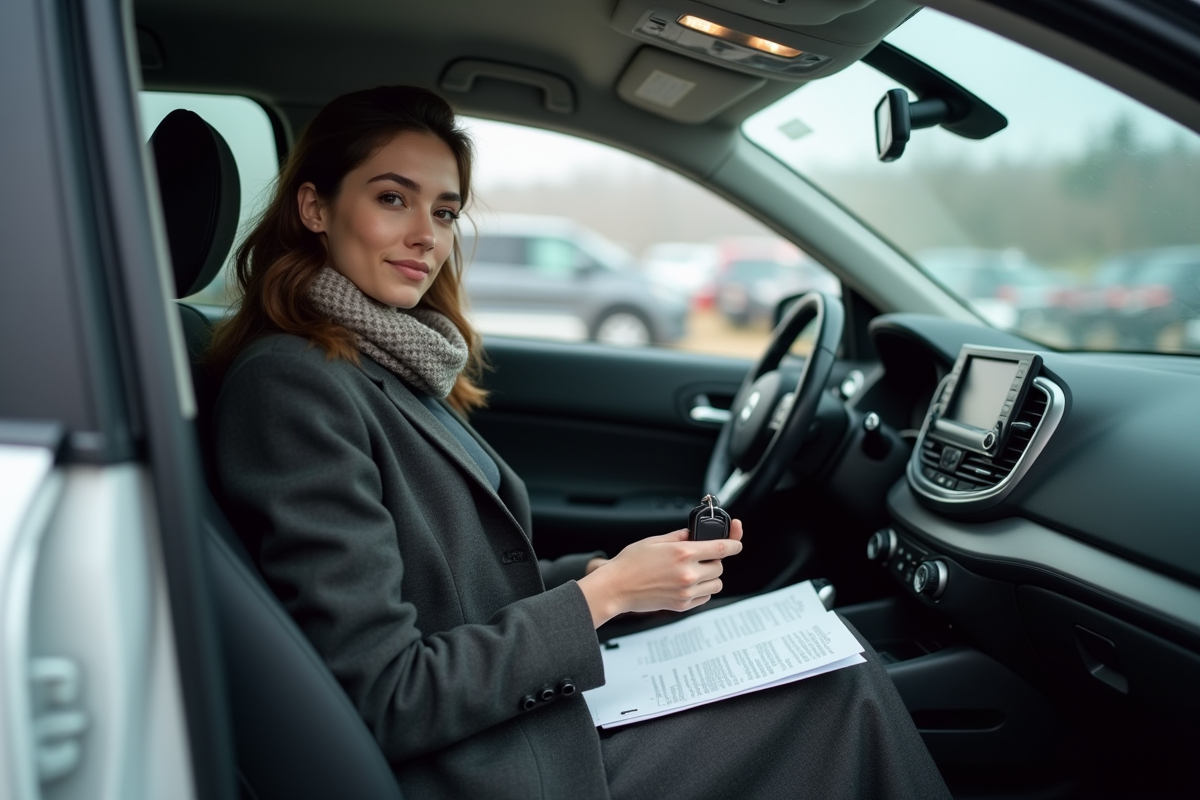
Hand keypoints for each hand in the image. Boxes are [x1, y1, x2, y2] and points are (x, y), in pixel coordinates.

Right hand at [576, 519, 743, 627]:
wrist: (616, 588)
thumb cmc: (630, 564)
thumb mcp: (654, 541)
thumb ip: (679, 536)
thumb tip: (694, 535)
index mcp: (683, 553)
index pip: (721, 548)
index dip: (734, 543)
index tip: (737, 543)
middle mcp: (688, 573)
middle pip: (719, 566)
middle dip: (713, 560)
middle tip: (698, 558)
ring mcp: (687, 591)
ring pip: (716, 583)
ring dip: (710, 576)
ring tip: (693, 572)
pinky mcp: (682, 605)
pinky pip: (705, 596)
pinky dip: (702, 590)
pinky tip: (687, 584)